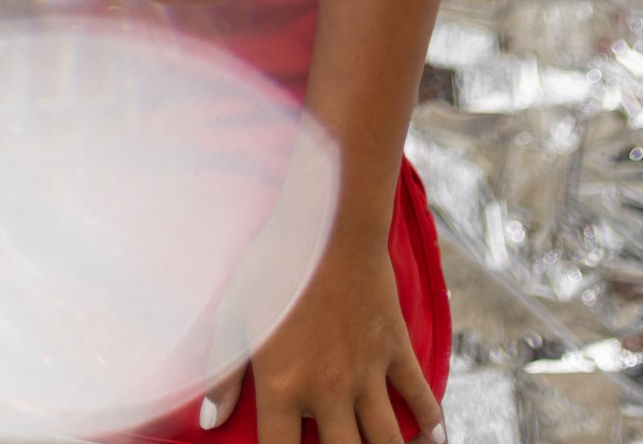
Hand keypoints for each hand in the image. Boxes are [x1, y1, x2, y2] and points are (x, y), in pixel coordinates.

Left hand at [200, 230, 444, 443]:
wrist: (329, 221)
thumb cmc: (274, 262)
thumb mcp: (236, 311)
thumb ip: (224, 372)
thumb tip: (209, 421)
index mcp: (283, 386)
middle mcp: (329, 390)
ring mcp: (367, 372)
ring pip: (387, 442)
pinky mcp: (395, 349)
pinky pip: (421, 397)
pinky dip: (431, 424)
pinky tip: (433, 440)